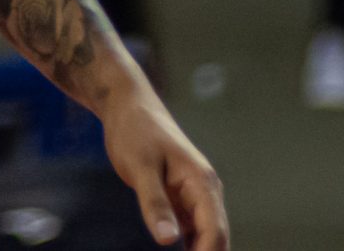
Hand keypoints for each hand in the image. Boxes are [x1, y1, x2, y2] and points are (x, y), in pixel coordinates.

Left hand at [101, 86, 227, 249]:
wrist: (128, 107)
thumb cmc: (135, 131)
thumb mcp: (140, 167)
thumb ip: (154, 203)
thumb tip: (168, 240)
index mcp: (203, 183)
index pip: (215, 232)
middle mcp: (205, 192)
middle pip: (215, 239)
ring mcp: (194, 197)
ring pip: (205, 237)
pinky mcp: (180, 200)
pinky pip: (191, 231)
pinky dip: (188, 247)